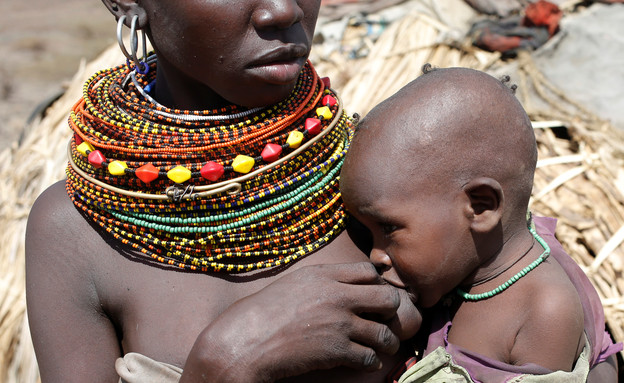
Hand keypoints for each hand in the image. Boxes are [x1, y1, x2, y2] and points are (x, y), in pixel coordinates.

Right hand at [180, 262, 420, 382]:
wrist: (244, 343)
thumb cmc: (260, 314)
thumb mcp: (292, 284)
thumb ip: (320, 282)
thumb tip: (340, 286)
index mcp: (323, 275)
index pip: (368, 271)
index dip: (375, 284)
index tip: (372, 296)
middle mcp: (336, 295)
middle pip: (387, 297)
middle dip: (389, 311)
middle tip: (383, 320)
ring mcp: (338, 323)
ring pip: (384, 332)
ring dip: (386, 342)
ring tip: (383, 346)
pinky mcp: (336, 351)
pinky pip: (370, 357)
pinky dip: (371, 362)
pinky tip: (364, 361)